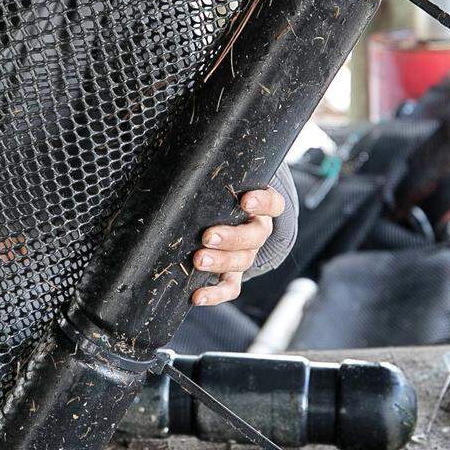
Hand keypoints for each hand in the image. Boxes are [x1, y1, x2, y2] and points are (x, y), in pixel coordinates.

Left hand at [191, 187, 285, 306]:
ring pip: (242, 261)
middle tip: (208, 236)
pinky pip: (230, 286)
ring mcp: (247, 253)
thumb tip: (177, 153)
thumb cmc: (224, 196)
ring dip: (220, 262)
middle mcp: (257, 230)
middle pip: (254, 237)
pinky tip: (197, 296)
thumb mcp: (225, 183)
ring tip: (199, 259)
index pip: (272, 203)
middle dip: (230, 238)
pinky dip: (215, 293)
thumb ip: (213, 176)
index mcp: (261, 207)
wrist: (235, 220)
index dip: (262, 202)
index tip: (246, 200)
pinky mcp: (234, 273)